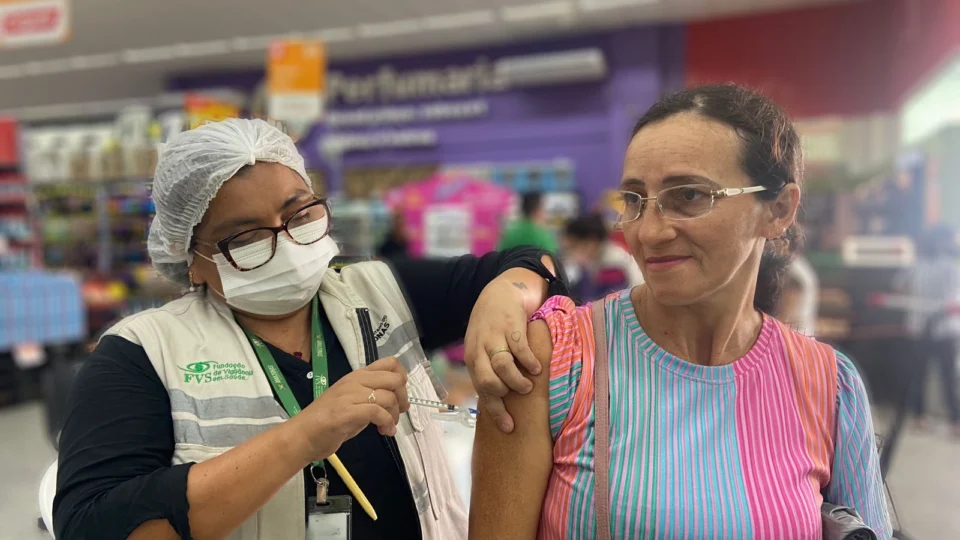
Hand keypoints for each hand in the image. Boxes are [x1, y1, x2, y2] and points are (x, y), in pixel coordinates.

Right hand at [289, 357, 409, 462]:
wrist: (302, 435)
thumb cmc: (327, 421)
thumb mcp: (353, 402)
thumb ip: (372, 397)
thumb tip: (397, 401)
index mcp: (357, 376)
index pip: (390, 363)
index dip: (402, 378)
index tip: (400, 396)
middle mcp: (355, 381)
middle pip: (394, 379)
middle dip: (402, 398)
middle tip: (397, 414)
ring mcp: (350, 395)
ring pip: (388, 397)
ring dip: (394, 416)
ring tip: (387, 428)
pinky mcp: (347, 412)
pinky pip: (377, 412)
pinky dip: (386, 423)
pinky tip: (384, 432)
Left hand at [465, 273, 542, 432]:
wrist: (501, 291)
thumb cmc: (493, 326)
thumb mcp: (484, 348)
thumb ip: (489, 370)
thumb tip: (500, 401)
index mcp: (473, 358)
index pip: (481, 390)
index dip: (496, 411)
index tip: (510, 427)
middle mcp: (480, 349)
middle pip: (488, 382)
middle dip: (505, 394)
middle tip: (519, 395)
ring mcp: (494, 336)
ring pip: (502, 367)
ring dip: (517, 380)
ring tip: (528, 385)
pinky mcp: (510, 325)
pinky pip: (519, 349)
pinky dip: (529, 361)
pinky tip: (537, 367)